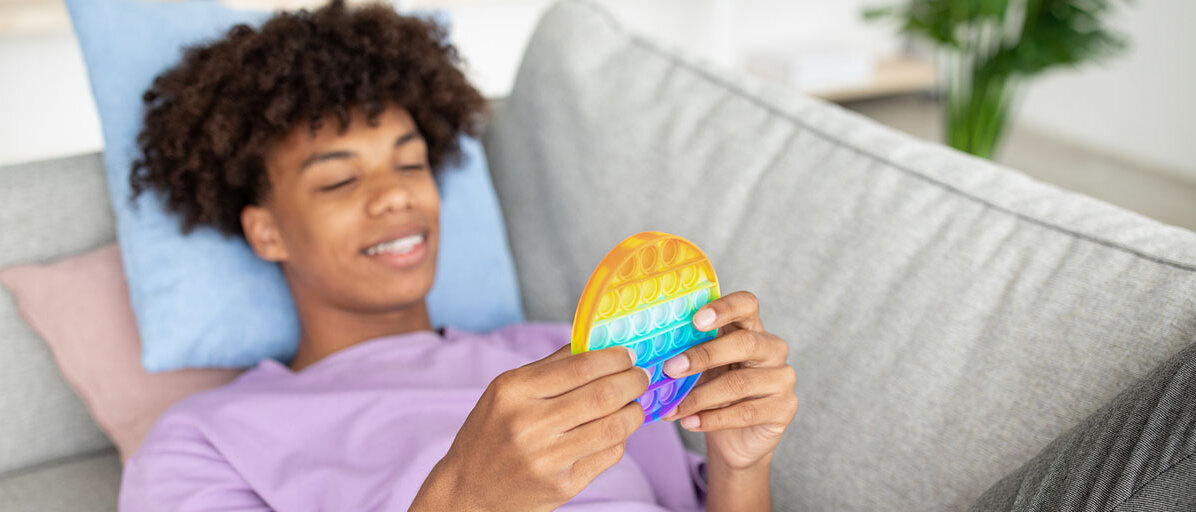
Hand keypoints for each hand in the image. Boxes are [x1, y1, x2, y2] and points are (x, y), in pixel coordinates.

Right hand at [411, 345, 650, 511]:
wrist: (468, 491)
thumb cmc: (490, 434)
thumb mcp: (505, 392)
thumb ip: (550, 367)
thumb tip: (597, 344)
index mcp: (514, 391)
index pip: (581, 366)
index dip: (614, 358)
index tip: (628, 355)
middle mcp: (529, 424)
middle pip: (604, 394)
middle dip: (633, 381)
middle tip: (641, 376)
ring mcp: (547, 459)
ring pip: (614, 427)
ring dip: (634, 411)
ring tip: (634, 404)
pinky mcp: (563, 486)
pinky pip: (609, 455)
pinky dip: (620, 439)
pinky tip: (614, 432)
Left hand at [662, 291, 797, 470]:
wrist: (736, 439)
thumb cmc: (715, 392)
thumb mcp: (701, 368)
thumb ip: (687, 353)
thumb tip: (650, 353)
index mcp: (751, 328)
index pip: (746, 304)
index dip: (724, 308)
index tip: (696, 320)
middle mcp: (773, 348)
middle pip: (744, 343)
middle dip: (704, 355)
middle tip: (670, 368)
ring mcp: (782, 378)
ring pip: (740, 383)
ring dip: (700, 396)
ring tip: (673, 406)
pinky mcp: (784, 408)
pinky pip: (746, 412)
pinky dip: (712, 419)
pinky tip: (690, 421)